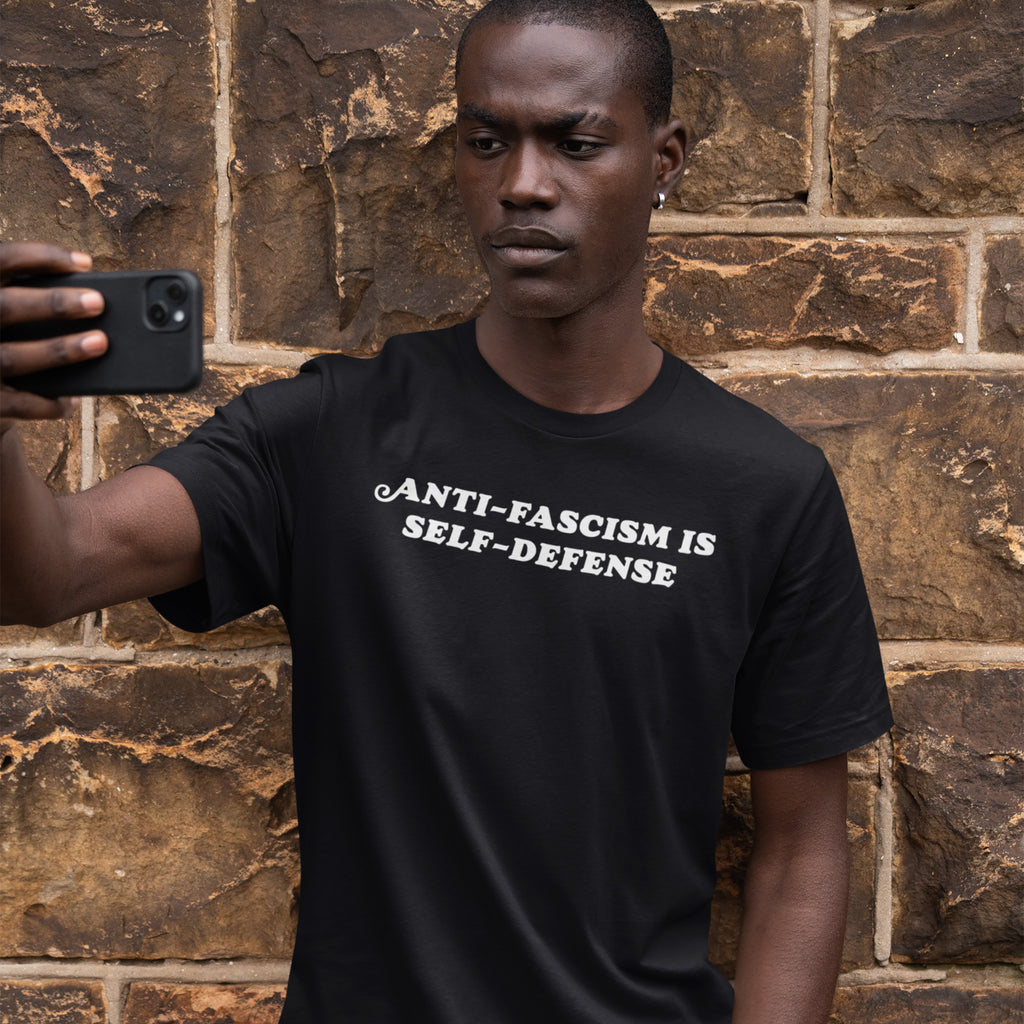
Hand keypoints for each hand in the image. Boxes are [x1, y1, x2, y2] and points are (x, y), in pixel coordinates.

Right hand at [0, 241, 107, 430]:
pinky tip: (71, 400)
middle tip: (98, 303)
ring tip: (99, 343)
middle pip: (5, 307)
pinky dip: (47, 403)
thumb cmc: (3, 343)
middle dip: (52, 304)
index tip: (85, 263)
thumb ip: (33, 303)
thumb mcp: (10, 316)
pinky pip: (17, 403)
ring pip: (12, 357)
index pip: (2, 259)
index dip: (42, 256)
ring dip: (59, 351)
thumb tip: (91, 301)